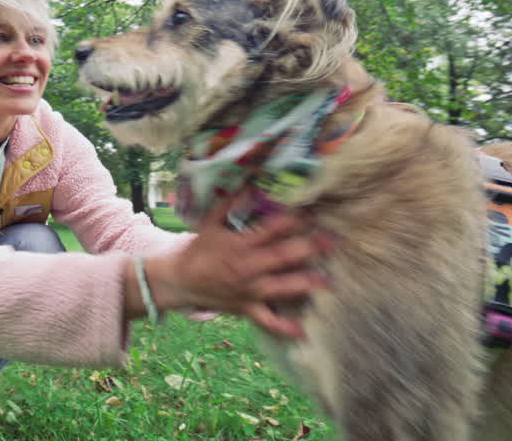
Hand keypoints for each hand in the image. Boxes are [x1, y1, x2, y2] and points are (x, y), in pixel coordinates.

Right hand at [145, 192, 333, 337]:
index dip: (293, 220)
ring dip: (306, 284)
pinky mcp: (247, 308)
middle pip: (283, 257)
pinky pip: (268, 321)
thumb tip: (248, 182)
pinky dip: (284, 328)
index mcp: (240, 244)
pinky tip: (303, 331)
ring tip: (328, 281)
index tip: (311, 213)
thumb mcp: (210, 222)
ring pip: (282, 288)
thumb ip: (229, 202)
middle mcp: (247, 267)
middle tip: (332, 241)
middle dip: (309, 248)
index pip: (271, 229)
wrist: (179, 280)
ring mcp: (249, 290)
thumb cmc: (199, 248)